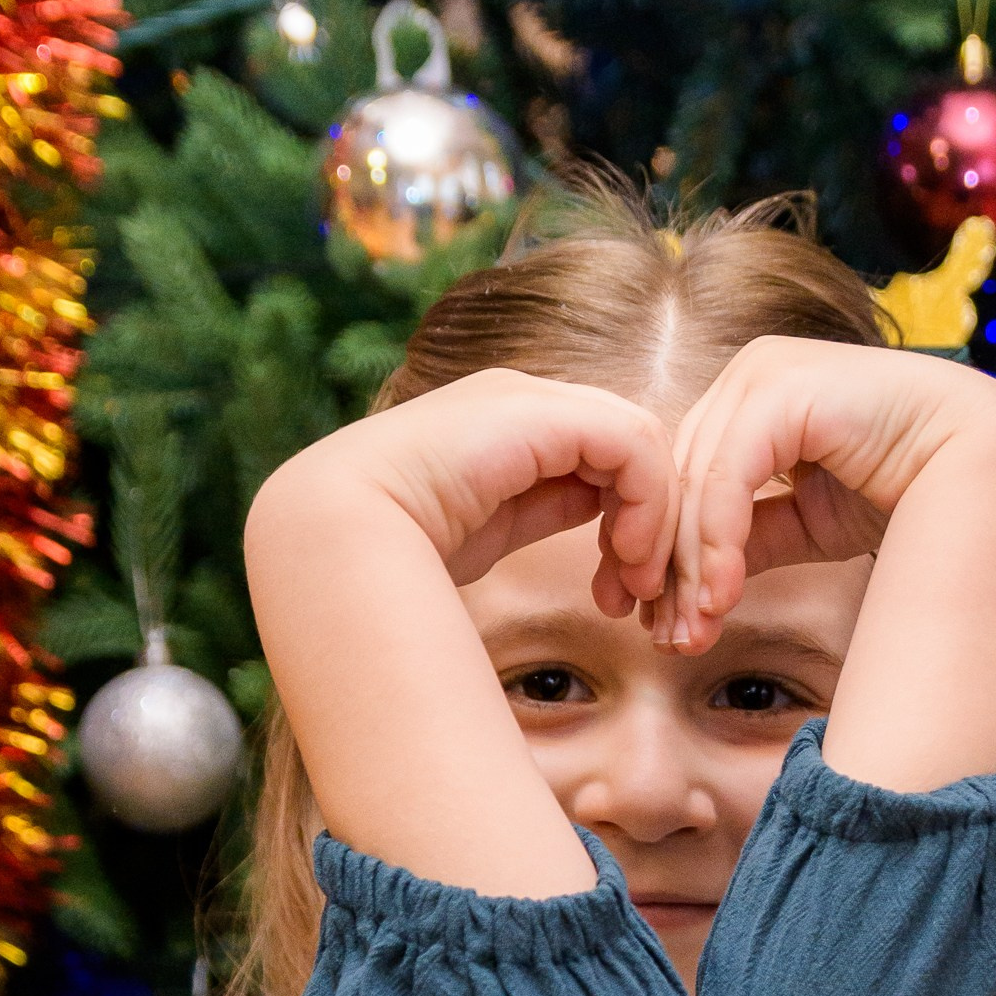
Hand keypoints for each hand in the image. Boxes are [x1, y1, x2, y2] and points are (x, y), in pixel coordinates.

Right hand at [285, 368, 682, 618]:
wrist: (341, 532)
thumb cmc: (397, 547)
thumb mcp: (493, 525)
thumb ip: (546, 506)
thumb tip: (603, 516)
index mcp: (508, 426)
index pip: (605, 456)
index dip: (631, 523)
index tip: (621, 596)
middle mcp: (524, 400)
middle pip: (631, 447)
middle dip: (652, 526)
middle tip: (644, 595)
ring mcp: (532, 399)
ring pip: (642, 441)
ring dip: (654, 520)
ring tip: (637, 582)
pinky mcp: (542, 413)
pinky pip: (631, 445)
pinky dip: (646, 501)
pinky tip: (624, 555)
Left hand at [660, 338, 995, 651]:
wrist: (977, 466)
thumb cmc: (904, 486)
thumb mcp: (807, 522)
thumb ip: (752, 540)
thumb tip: (697, 589)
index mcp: (750, 400)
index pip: (686, 482)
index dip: (670, 556)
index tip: (662, 624)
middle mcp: (749, 377)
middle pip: (682, 485)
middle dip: (670, 571)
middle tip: (667, 639)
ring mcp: (762, 375)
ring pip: (697, 484)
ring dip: (691, 568)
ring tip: (692, 632)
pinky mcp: (779, 388)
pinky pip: (727, 478)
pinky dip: (718, 543)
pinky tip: (721, 597)